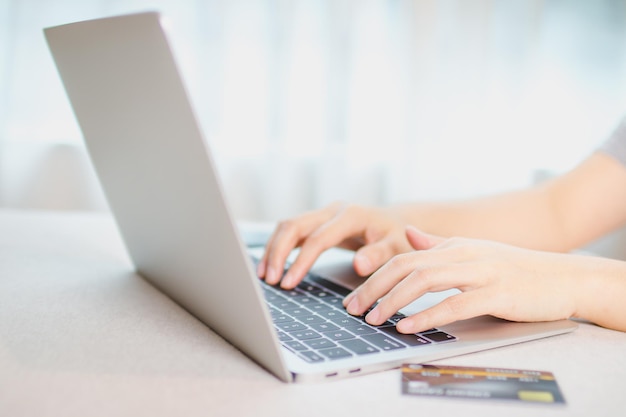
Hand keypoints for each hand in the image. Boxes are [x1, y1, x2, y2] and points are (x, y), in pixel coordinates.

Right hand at [257, 202, 412, 288]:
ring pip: (288, 225)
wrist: (396, 223)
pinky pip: (291, 230)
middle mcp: (333, 210)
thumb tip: (360, 265)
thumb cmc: (397, 238)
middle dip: (278, 253)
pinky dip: (278, 246)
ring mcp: (323, 214)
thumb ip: (379, 255)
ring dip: (273, 249)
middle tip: (269, 280)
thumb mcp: (396, 248)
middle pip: (295, 225)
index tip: (288, 284)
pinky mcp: (317, 221)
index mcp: (351, 216)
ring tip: (264, 276)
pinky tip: (270, 265)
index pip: (318, 238)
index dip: (300, 261)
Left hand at [344, 226, 585, 332]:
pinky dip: (427, 315)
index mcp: (452, 246)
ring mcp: (480, 272)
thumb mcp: (472, 252)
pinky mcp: (497, 293)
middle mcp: (462, 254)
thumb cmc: (515, 269)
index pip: (402, 257)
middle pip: (406, 266)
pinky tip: (407, 326)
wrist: (564, 277)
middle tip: (352, 310)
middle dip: (374, 288)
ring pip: (425, 281)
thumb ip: (438, 244)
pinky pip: (455, 303)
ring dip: (393, 301)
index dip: (374, 277)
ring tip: (373, 319)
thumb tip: (408, 234)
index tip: (354, 299)